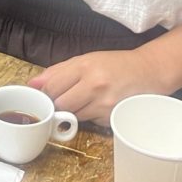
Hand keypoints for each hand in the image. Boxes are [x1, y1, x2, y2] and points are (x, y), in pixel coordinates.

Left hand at [28, 49, 164, 125]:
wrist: (148, 73)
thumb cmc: (115, 64)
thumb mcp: (86, 59)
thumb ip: (57, 71)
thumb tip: (33, 83)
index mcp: (85, 66)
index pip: (52, 86)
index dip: (46, 93)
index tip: (46, 94)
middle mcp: (94, 85)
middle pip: (60, 104)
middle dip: (58, 103)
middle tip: (65, 98)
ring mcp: (104, 104)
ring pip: (73, 115)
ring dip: (73, 110)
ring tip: (84, 99)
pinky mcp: (111, 118)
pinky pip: (89, 122)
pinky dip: (88, 116)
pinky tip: (98, 105)